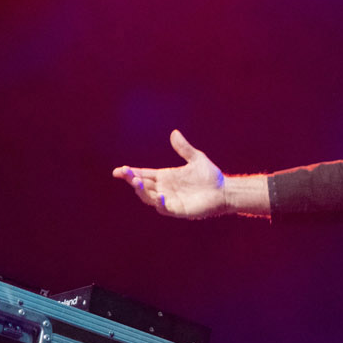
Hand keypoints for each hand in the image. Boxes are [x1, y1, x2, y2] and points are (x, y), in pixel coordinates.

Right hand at [112, 129, 227, 218]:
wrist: (224, 191)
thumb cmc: (210, 176)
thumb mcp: (196, 158)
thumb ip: (184, 148)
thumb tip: (174, 132)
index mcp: (164, 176)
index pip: (143, 174)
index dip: (130, 173)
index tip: (118, 170)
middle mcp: (164, 188)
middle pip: (141, 185)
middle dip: (131, 179)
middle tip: (124, 172)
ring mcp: (170, 200)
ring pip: (149, 197)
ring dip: (141, 190)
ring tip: (136, 181)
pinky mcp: (178, 210)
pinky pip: (165, 208)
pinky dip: (161, 203)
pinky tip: (160, 196)